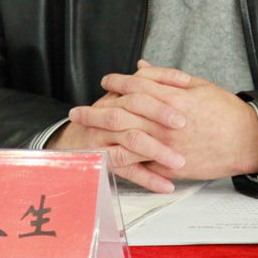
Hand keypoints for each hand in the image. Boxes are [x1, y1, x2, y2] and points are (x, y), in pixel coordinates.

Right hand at [48, 80, 186, 193]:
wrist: (72, 144)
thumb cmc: (105, 120)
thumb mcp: (120, 100)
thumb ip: (141, 86)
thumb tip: (163, 71)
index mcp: (115, 99)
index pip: (138, 86)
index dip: (161, 83)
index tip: (185, 86)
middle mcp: (107, 117)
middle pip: (133, 111)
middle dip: (159, 115)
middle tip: (183, 124)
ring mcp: (105, 141)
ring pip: (132, 142)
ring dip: (158, 152)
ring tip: (181, 161)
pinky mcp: (106, 164)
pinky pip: (129, 172)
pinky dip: (149, 180)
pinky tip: (167, 186)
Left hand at [63, 61, 257, 189]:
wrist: (246, 140)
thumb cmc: (225, 111)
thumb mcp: (198, 86)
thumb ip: (166, 77)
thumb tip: (141, 67)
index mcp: (173, 97)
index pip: (136, 87)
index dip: (117, 83)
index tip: (104, 82)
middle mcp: (166, 121)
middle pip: (122, 114)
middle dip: (95, 113)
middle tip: (76, 113)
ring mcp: (167, 145)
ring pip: (125, 141)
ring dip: (100, 138)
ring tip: (82, 137)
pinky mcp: (170, 165)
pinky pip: (141, 165)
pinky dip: (122, 161)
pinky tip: (105, 158)